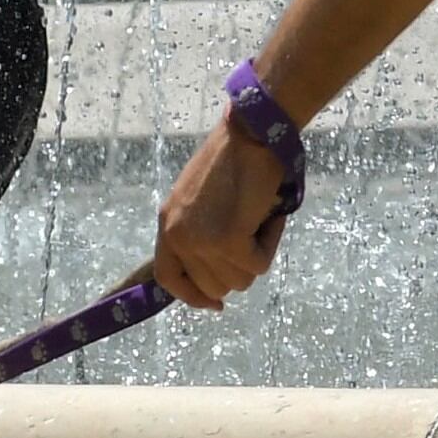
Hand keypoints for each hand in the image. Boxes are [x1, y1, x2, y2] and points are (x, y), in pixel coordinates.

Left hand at [152, 115, 292, 309]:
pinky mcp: (228, 241)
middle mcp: (178, 236)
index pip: (169, 278)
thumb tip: (218, 273)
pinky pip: (258, 266)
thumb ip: (199, 233)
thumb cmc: (234, 159)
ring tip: (257, 217)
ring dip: (256, 254)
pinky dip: (270, 243)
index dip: (193, 296)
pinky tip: (267, 215)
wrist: (251, 133)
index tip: (216, 304)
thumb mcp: (200, 200)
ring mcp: (201, 241)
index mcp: (167, 225)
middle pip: (212, 287)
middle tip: (251, 234)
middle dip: (238, 269)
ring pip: (238, 281)